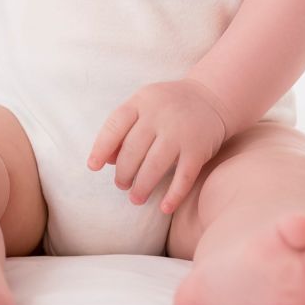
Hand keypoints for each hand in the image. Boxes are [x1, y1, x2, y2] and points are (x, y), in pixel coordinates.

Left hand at [86, 78, 232, 215]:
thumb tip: (107, 160)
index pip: (115, 124)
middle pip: (133, 150)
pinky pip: (184, 177)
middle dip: (123, 173)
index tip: (93, 167)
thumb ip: (124, 128)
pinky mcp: (198, 149)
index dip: (101, 147)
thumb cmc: (168, 106)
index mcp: (142, 102)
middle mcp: (160, 115)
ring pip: (154, 166)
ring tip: (136, 198)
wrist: (211, 96)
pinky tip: (164, 207)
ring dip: (142, 187)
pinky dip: (173, 195)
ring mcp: (180, 132)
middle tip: (121, 185)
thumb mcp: (143, 105)